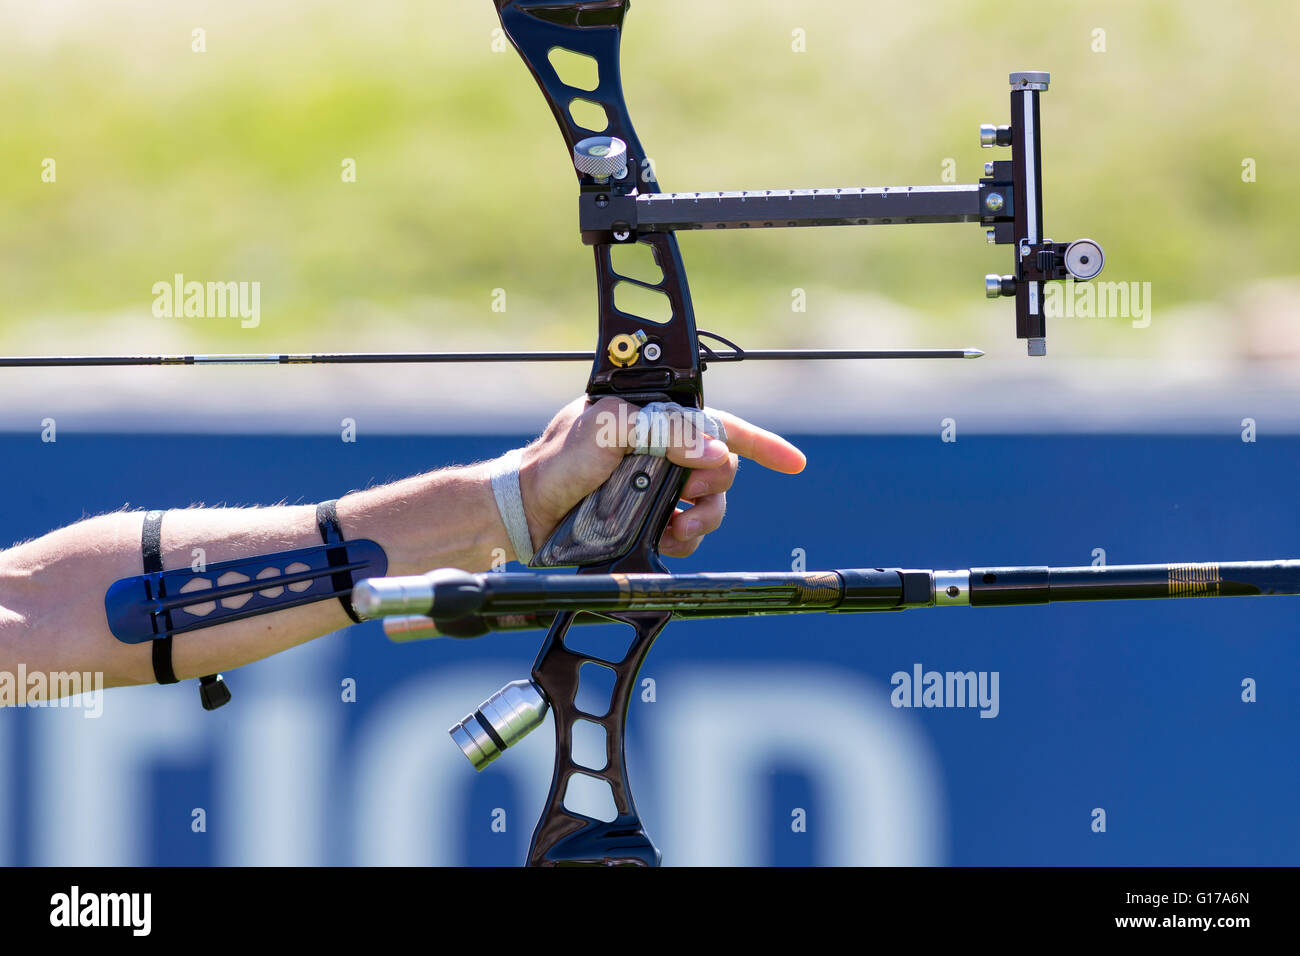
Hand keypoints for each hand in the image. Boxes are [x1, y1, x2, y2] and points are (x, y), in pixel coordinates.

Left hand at [516, 396, 805, 558]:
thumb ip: (661, 430)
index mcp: (655, 418)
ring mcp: (659, 487)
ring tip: (677, 524)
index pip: (719, 425)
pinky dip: (686, 538)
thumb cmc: (559, 461)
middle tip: (686, 493)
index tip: (792, 463)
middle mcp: (662, 450)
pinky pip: (692, 533)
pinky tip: (665, 538)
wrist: (529, 513)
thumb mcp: (607, 429)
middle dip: (713, 484)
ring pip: (712, 505)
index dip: (761, 443)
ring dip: (703, 517)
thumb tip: (711, 450)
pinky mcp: (652, 520)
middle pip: (722, 468)